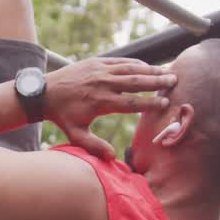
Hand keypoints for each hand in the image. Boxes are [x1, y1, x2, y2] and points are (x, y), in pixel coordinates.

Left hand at [45, 58, 174, 159]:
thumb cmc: (62, 115)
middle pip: (135, 82)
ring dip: (150, 69)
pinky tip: (148, 66)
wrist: (44, 92)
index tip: (164, 103)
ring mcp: (100, 70)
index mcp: (100, 102)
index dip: (148, 103)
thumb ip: (94, 146)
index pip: (130, 103)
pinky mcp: (96, 62)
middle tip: (174, 81)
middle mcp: (102, 84)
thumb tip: (112, 157)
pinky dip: (135, 63)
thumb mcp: (75, 134)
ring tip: (167, 72)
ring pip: (130, 69)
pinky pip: (120, 61)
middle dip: (156, 81)